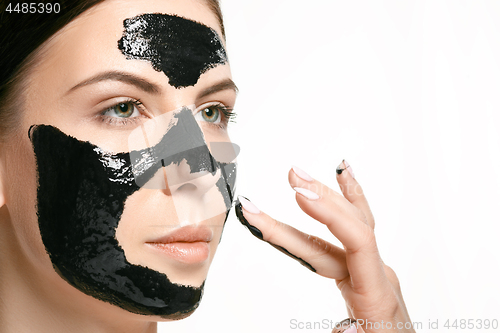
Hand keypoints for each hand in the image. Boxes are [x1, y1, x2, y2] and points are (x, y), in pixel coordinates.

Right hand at [235, 161, 414, 332]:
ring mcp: (371, 270)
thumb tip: (346, 326)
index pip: (356, 241)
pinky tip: (343, 177)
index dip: (329, 215)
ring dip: (323, 196)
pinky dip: (349, 199)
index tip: (301, 196)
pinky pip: (355, 229)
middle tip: (291, 176)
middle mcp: (376, 274)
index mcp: (377, 295)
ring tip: (300, 175)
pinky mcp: (363, 270)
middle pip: (346, 227)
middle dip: (316, 199)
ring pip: (348, 224)